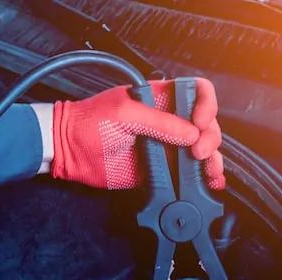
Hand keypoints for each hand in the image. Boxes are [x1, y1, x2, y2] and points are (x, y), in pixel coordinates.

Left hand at [49, 79, 224, 190]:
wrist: (69, 150)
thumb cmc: (90, 122)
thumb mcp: (125, 114)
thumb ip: (159, 123)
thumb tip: (191, 134)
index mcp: (160, 98)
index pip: (196, 92)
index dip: (206, 105)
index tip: (199, 122)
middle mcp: (168, 121)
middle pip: (205, 125)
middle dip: (210, 138)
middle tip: (197, 152)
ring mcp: (165, 146)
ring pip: (201, 151)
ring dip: (212, 161)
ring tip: (209, 172)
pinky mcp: (160, 170)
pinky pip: (186, 174)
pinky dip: (202, 180)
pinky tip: (210, 184)